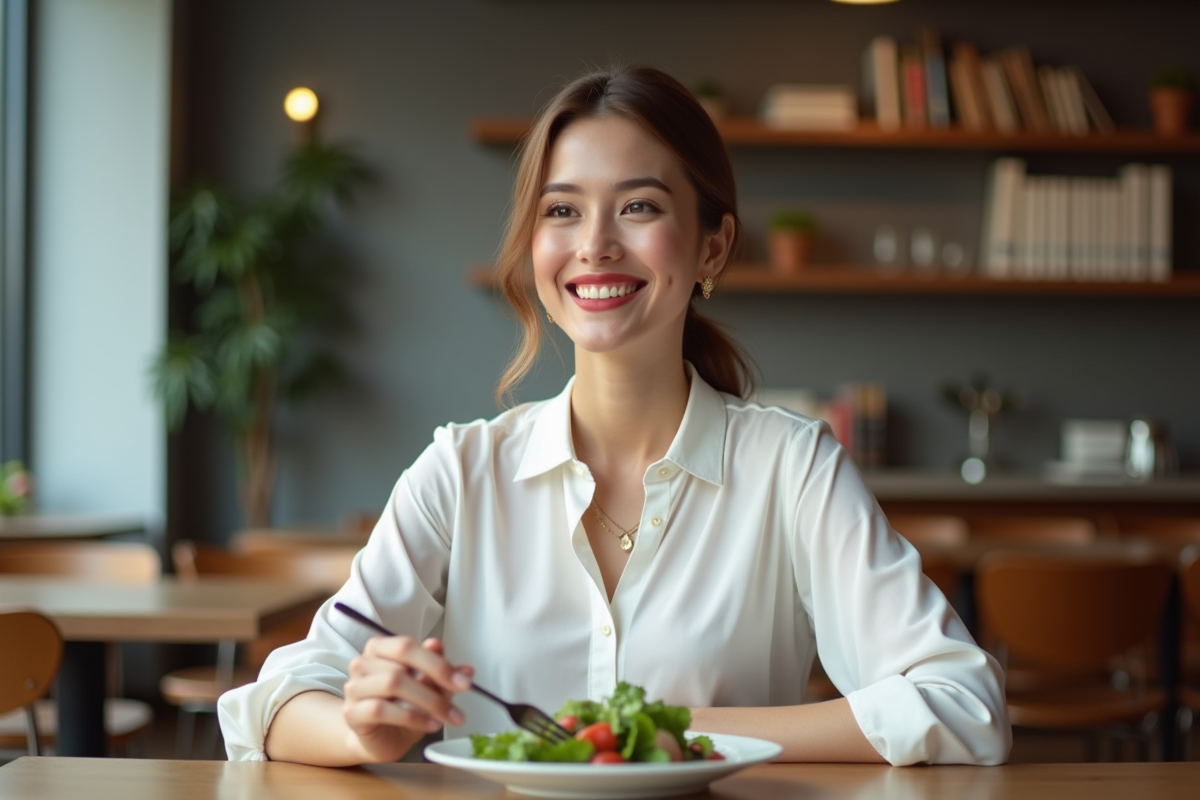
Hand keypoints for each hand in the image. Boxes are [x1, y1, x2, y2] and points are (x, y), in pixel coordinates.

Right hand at [342, 635, 473, 762]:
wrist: (380, 741)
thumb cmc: (402, 709)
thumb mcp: (427, 689)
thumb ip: (441, 675)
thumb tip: (466, 670)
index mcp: (380, 649)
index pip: (407, 645)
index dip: (437, 661)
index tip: (463, 680)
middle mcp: (363, 663)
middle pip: (401, 662)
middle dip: (436, 678)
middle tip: (461, 694)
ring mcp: (354, 687)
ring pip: (392, 683)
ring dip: (427, 700)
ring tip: (446, 716)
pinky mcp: (352, 713)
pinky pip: (381, 710)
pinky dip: (411, 717)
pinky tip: (430, 725)